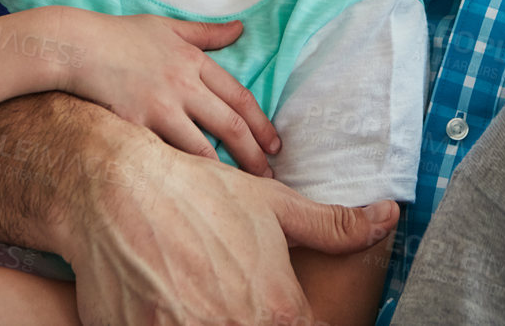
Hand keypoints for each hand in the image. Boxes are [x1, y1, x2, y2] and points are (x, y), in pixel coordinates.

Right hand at [56, 9, 280, 174]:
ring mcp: (160, 106)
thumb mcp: (168, 26)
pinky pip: (165, 155)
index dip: (262, 123)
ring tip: (242, 193)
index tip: (275, 145)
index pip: (240, 97)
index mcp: (195, 62)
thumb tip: (240, 29)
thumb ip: (206, 33)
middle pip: (230, 124)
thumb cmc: (120, 34)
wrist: (77, 46)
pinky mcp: (135, 124)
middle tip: (270, 177)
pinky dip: (184, 174)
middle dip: (254, 154)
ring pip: (203, 147)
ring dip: (226, 172)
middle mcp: (184, 85)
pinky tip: (197, 194)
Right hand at [64, 134, 399, 325]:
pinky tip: (170, 302)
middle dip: (247, 320)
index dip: (289, 321)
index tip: (272, 309)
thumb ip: (334, 226)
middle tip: (225, 296)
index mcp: (278, 309)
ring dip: (208, 322)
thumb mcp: (273, 207)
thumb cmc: (198, 195)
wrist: (116, 191)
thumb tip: (388, 217)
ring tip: (199, 296)